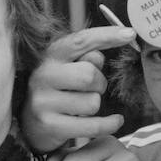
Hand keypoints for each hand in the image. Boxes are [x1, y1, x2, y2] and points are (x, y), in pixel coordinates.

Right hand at [22, 26, 136, 152]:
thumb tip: (102, 54)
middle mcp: (43, 75)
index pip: (80, 40)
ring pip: (92, 102)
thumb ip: (87, 57)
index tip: (130, 34)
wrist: (30, 123)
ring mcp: (43, 102)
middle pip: (89, 75)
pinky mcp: (50, 125)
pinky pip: (92, 126)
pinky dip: (109, 124)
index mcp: (51, 55)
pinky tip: (115, 121)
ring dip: (95, 104)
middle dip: (99, 83)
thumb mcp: (69, 68)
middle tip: (92, 89)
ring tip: (82, 106)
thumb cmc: (58, 90)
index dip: (107, 36)